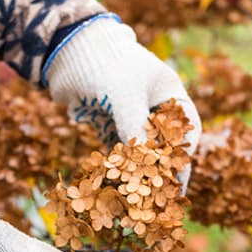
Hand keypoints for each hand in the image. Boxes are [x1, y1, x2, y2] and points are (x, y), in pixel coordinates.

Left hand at [44, 15, 201, 188]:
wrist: (66, 52)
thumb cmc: (104, 64)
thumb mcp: (124, 95)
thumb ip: (136, 128)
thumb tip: (146, 164)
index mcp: (169, 94)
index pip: (185, 131)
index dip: (182, 158)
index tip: (176, 182)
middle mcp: (153, 107)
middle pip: (164, 145)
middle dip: (160, 171)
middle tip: (158, 199)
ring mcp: (131, 116)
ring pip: (140, 151)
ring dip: (138, 173)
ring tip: (137, 200)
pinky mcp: (109, 125)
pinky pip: (118, 152)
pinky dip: (117, 168)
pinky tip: (115, 188)